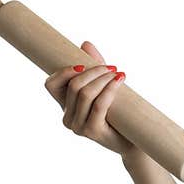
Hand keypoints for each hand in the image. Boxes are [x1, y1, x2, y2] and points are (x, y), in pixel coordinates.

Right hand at [43, 40, 134, 156]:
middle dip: (93, 71)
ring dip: (103, 78)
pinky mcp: (92, 131)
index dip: (63, 72)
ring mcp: (78, 127)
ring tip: (117, 73)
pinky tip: (120, 80)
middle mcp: (67, 118)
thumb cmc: (117, 112)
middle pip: (73, 86)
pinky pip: (99, 104)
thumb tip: (85, 44)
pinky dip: (110, 88)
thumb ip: (93, 66)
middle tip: (111, 67)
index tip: (82, 65)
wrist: (132, 139)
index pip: (51, 85)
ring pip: (85, 94)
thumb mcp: (103, 86)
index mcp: (64, 106)